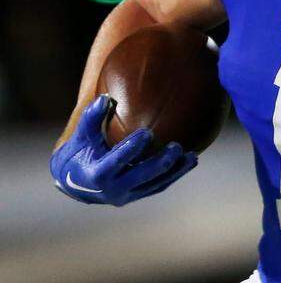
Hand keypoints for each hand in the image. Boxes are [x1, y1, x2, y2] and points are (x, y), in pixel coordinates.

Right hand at [50, 95, 197, 205]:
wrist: (75, 182)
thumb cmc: (79, 153)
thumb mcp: (81, 136)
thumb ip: (91, 118)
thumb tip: (104, 98)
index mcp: (97, 174)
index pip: (117, 161)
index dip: (132, 148)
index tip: (148, 133)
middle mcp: (113, 189)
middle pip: (141, 176)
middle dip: (160, 163)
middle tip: (177, 147)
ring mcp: (126, 195)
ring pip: (155, 184)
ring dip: (175, 171)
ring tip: (192, 156)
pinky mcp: (136, 195)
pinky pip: (158, 186)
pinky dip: (174, 175)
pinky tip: (189, 161)